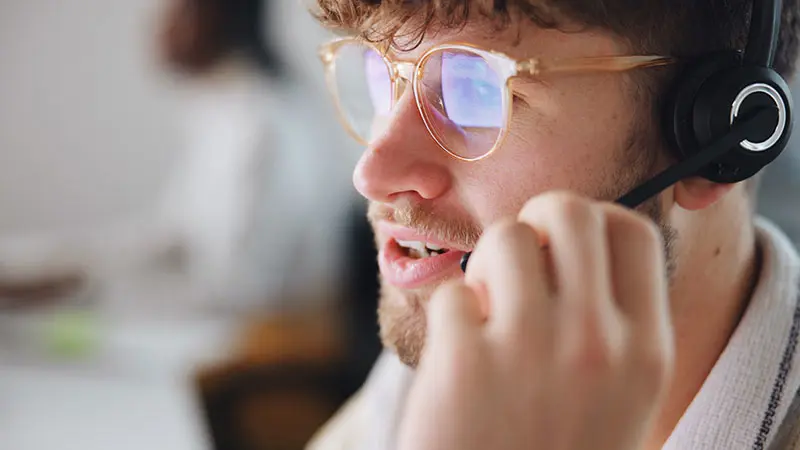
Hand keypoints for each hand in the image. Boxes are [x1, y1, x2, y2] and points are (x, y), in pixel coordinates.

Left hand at [396, 192, 674, 449]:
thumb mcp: (618, 399)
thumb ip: (610, 324)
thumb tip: (566, 246)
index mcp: (646, 350)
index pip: (632, 230)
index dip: (594, 222)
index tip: (566, 246)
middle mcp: (598, 342)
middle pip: (567, 210)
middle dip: (536, 224)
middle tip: (520, 264)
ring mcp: (530, 348)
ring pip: (505, 237)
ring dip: (488, 270)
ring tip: (489, 316)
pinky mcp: (465, 362)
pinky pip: (453, 291)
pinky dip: (452, 317)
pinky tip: (460, 359)